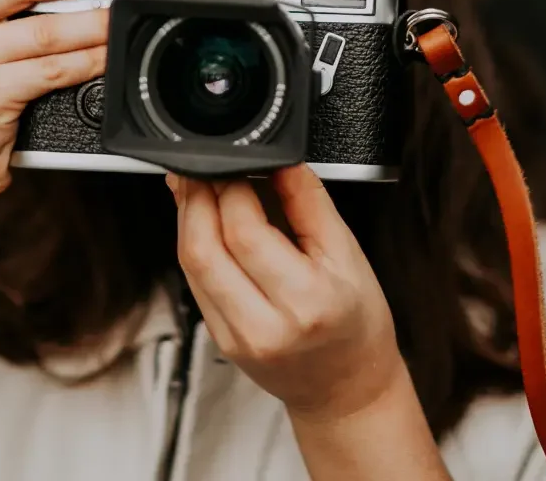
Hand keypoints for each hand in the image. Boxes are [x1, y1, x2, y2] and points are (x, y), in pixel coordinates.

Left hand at [167, 165, 402, 421]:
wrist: (347, 386)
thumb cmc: (356, 322)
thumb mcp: (348, 252)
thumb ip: (309, 201)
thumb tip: (280, 160)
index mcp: (304, 302)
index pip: (245, 233)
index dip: (233, 187)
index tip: (240, 161)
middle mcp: (263, 326)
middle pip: (204, 248)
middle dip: (199, 196)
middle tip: (209, 166)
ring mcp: (234, 336)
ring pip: (190, 262)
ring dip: (189, 215)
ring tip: (201, 185)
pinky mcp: (218, 337)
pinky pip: (194, 279)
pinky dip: (195, 241)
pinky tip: (205, 219)